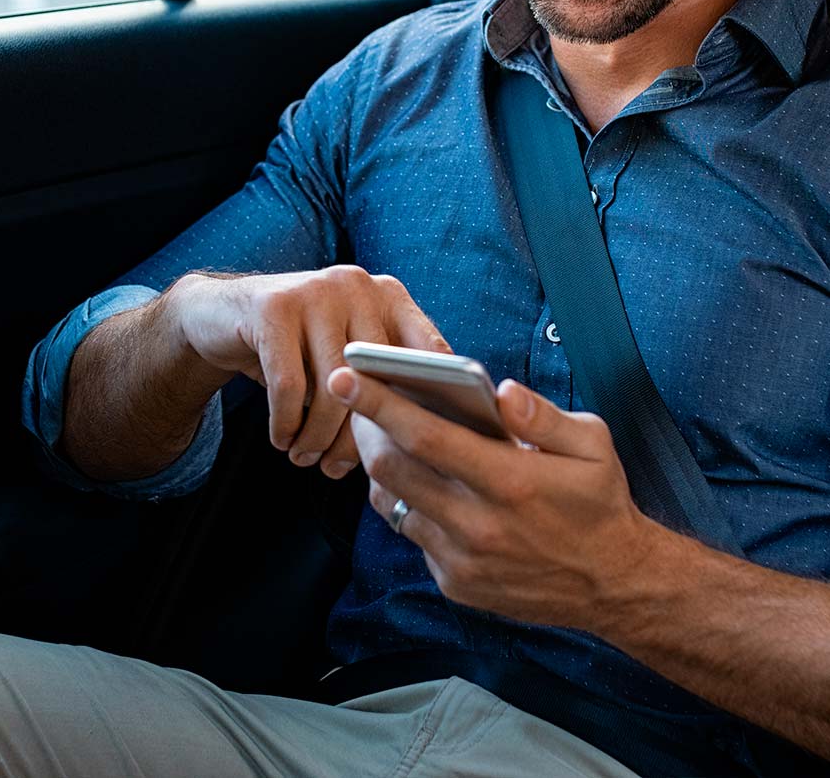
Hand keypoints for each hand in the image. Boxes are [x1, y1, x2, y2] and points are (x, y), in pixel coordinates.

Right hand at [165, 267, 448, 479]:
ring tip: (305, 458)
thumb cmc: (297, 350)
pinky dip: (286, 424)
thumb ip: (381, 383)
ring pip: (332, 387)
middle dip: (358, 436)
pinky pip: (289, 386)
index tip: (414, 450)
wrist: (221, 314)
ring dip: (318, 437)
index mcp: (388, 295)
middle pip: (376, 378)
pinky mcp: (274, 307)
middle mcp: (357, 284)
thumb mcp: (343, 356)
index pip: (431, 353)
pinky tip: (282, 439)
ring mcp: (315, 290)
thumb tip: (414, 449)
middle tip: (338, 469)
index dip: (429, 405)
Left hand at [326, 367, 657, 630]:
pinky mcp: (455, 584)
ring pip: (394, 504)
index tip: (344, 376)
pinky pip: (413, 535)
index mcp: (509, 483)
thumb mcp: (592, 445)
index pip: (425, 436)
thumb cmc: (599, 502)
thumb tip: (500, 391)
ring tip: (379, 434)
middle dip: (363, 428)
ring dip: (381, 467)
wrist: (616, 585)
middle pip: (392, 470)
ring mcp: (462, 561)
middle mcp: (478, 526)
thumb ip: (543, 414)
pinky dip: (408, 504)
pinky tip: (419, 481)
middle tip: (353, 397)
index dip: (378, 403)